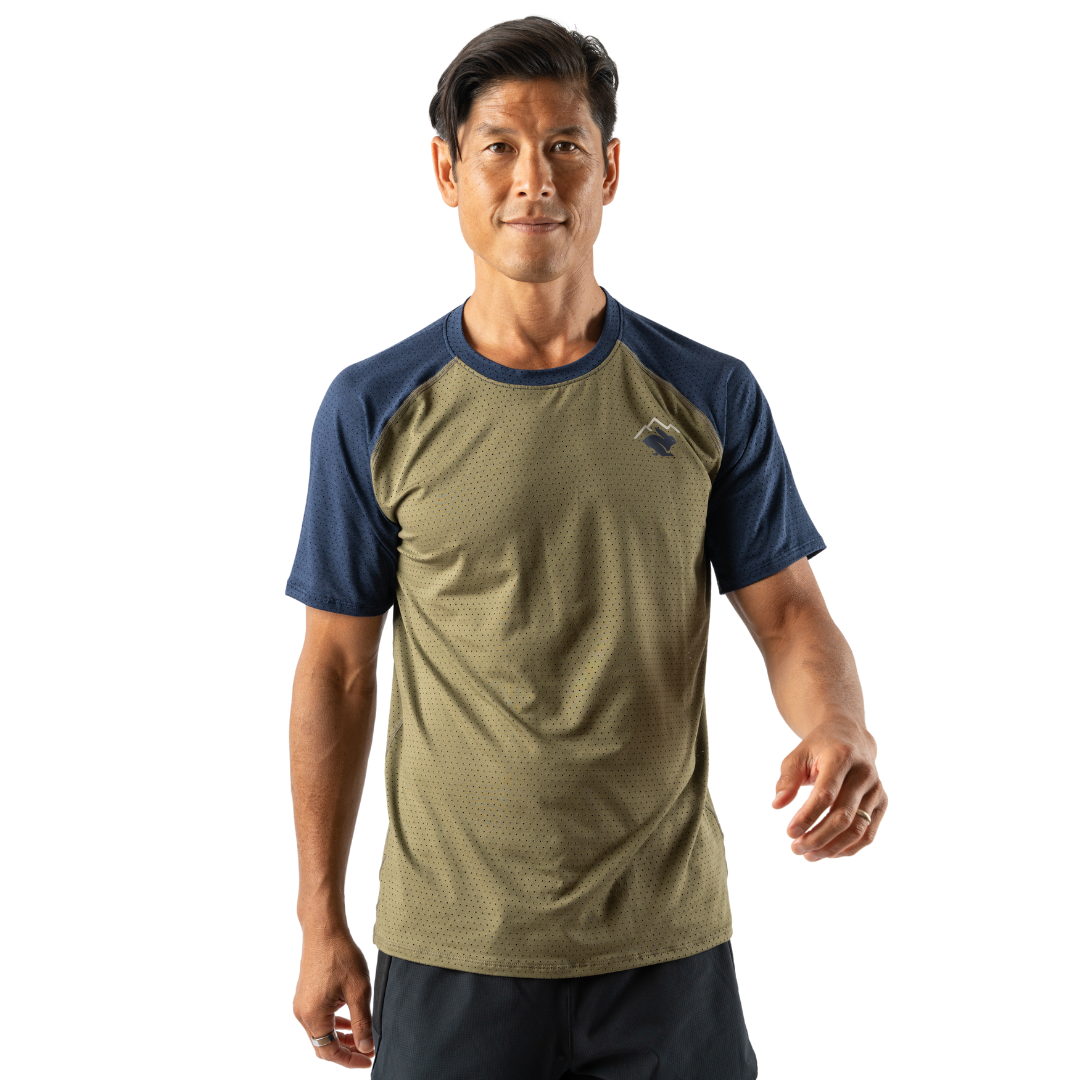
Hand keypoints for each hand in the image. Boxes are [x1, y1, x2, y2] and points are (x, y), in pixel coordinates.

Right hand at [294, 930, 375, 1068]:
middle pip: (322, 1045)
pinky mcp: (304, 995)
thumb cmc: (341, 956)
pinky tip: (348, 1022)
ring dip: (339, 1039)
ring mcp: (301, 1004)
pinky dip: (333, 1025)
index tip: (369, 1059)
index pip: (330, 1052)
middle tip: (367, 1051)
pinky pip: (318, 1019)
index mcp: (314, 1016)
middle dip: (345, 1051)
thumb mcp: (358, 991)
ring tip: (361, 1039)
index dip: (350, 1060)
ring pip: (320, 1033)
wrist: (324, 930)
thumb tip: (366, 1047)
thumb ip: (362, 1023)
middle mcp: (302, 1014)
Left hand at [771, 719, 886, 859]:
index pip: (825, 794)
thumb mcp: (798, 756)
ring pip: (857, 829)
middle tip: (795, 848)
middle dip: (818, 837)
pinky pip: (868, 833)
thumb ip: (787, 779)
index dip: (807, 816)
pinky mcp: (882, 803)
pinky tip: (828, 853)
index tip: (789, 832)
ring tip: (809, 855)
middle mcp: (864, 773)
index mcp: (841, 757)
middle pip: (843, 816)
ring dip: (832, 847)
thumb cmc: (819, 749)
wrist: (850, 738)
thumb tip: (777, 805)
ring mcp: (876, 789)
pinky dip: (849, 848)